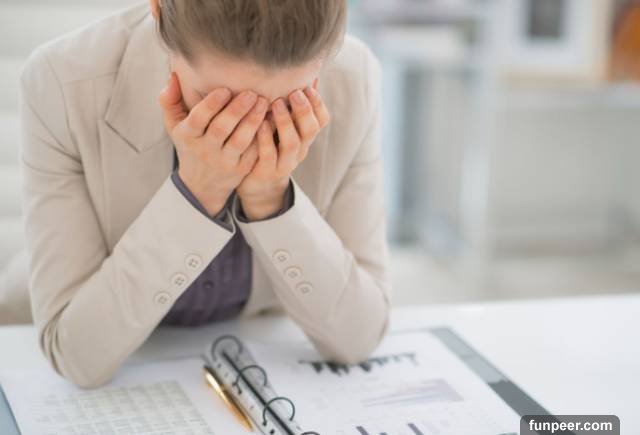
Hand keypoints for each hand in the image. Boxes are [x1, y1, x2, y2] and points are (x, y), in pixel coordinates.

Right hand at [159, 72, 267, 215]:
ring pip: (241, 141)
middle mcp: (205, 150)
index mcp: (188, 136)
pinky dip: (264, 135)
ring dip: (253, 121)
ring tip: (264, 102)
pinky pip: (255, 151)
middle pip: (221, 129)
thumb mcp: (174, 126)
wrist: (202, 185)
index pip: (198, 119)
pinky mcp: (242, 169)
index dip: (211, 104)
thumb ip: (169, 100)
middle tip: (252, 93)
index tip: (225, 90)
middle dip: (237, 110)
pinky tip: (272, 119)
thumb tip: (174, 74)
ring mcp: (225, 161)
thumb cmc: (190, 145)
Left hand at [237, 85, 329, 220]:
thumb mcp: (285, 127)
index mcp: (305, 137)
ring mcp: (285, 163)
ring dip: (285, 121)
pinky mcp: (267, 172)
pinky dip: (265, 137)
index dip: (317, 103)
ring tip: (275, 104)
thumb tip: (308, 74)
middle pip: (310, 130)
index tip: (307, 86)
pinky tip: (259, 123)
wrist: (258, 186)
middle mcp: (300, 150)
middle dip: (303, 110)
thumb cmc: (271, 148)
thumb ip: (294, 106)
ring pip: (292, 143)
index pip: (322, 120)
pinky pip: (268, 154)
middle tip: (293, 93)